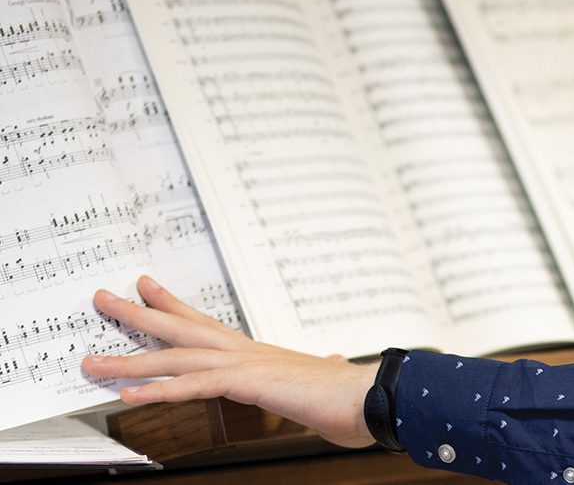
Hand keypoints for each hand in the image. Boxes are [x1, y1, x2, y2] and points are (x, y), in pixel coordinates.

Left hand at [83, 276, 379, 448]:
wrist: (371, 397)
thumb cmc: (350, 394)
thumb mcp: (326, 380)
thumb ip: (321, 371)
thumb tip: (333, 362)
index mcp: (258, 353)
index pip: (206, 322)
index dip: (173, 305)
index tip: (145, 286)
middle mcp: (246, 352)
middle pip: (181, 328)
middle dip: (138, 314)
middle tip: (101, 298)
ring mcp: (246, 365)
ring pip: (176, 358)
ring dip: (130, 359)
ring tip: (91, 361)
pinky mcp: (248, 383)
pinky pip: (193, 386)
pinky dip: (159, 389)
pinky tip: (129, 393)